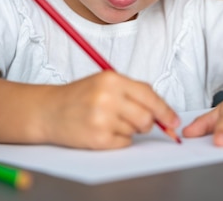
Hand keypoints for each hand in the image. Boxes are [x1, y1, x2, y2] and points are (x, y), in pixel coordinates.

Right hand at [40, 71, 179, 149]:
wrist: (48, 111)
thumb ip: (133, 92)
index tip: (173, 120)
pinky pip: (124, 144)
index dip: (165, 110)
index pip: (149, 95)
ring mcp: (101, 118)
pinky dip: (118, 140)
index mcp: (112, 79)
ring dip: (128, 130)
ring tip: (108, 121)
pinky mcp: (97, 138)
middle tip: (136, 121)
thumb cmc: (78, 96)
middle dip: (147, 123)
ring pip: (135, 131)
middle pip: (146, 117)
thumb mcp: (104, 82)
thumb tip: (163, 111)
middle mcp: (107, 97)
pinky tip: (103, 131)